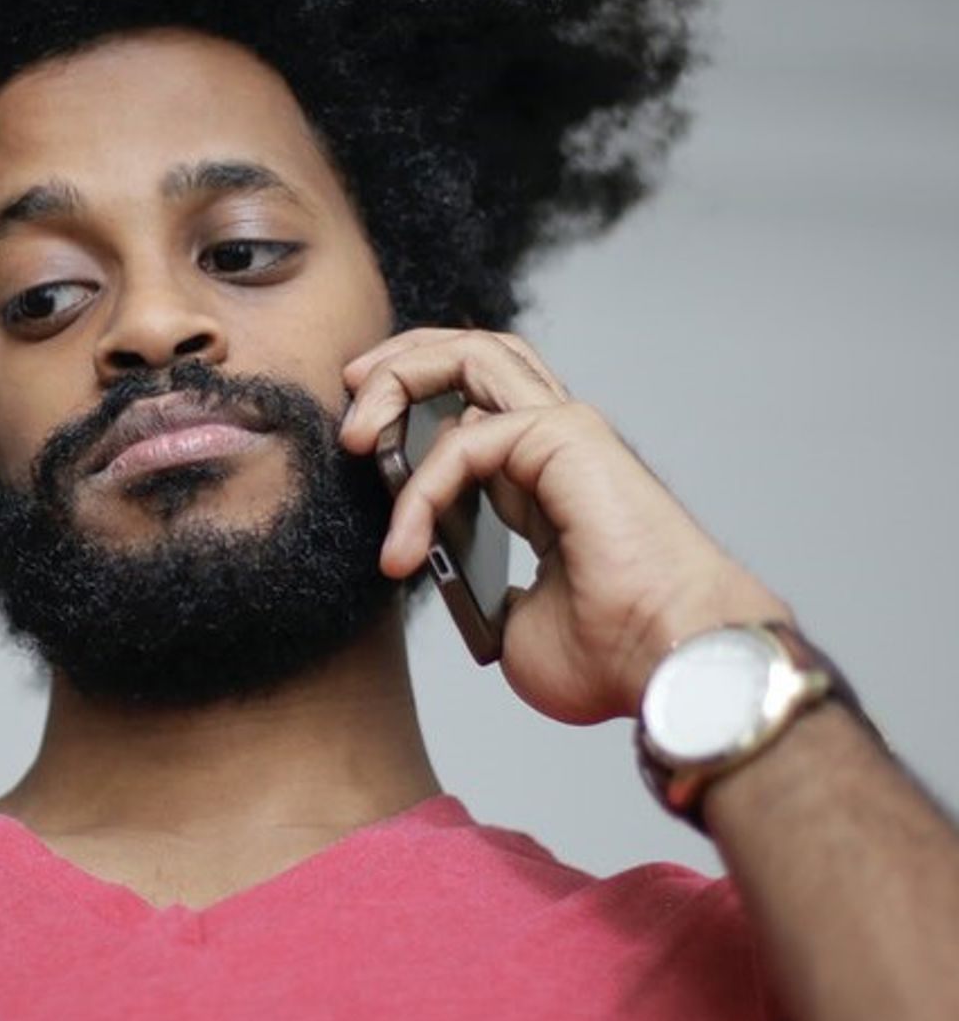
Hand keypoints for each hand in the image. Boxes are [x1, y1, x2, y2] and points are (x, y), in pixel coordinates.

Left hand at [339, 328, 792, 722]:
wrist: (670, 665)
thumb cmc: (612, 654)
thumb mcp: (512, 620)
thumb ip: (475, 585)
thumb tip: (445, 579)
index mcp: (544, 478)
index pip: (470, 405)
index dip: (409, 409)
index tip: (360, 448)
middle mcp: (555, 443)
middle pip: (474, 355)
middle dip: (401, 360)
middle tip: (349, 392)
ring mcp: (565, 434)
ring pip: (475, 356)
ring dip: (402, 378)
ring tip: (355, 433)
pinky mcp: (566, 440)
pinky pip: (465, 442)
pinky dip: (418, 490)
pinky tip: (401, 549)